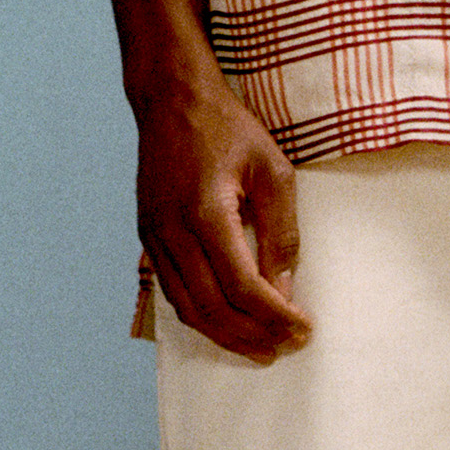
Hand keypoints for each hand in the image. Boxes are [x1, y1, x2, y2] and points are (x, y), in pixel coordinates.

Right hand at [135, 76, 310, 361]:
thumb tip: (285, 288)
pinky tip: (226, 324)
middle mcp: (172, 232)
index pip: (242, 286)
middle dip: (252, 335)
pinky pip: (171, 292)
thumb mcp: (273, 171)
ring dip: (225, 335)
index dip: (275, 316)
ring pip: (186, 308)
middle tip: (286, 348)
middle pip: (212, 307)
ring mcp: (153, 237)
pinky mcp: (147, 238)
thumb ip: (281, 231)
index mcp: (206, 213)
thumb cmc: (228, 130)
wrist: (171, 101)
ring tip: (261, 348)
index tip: (303, 329)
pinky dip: (200, 316)